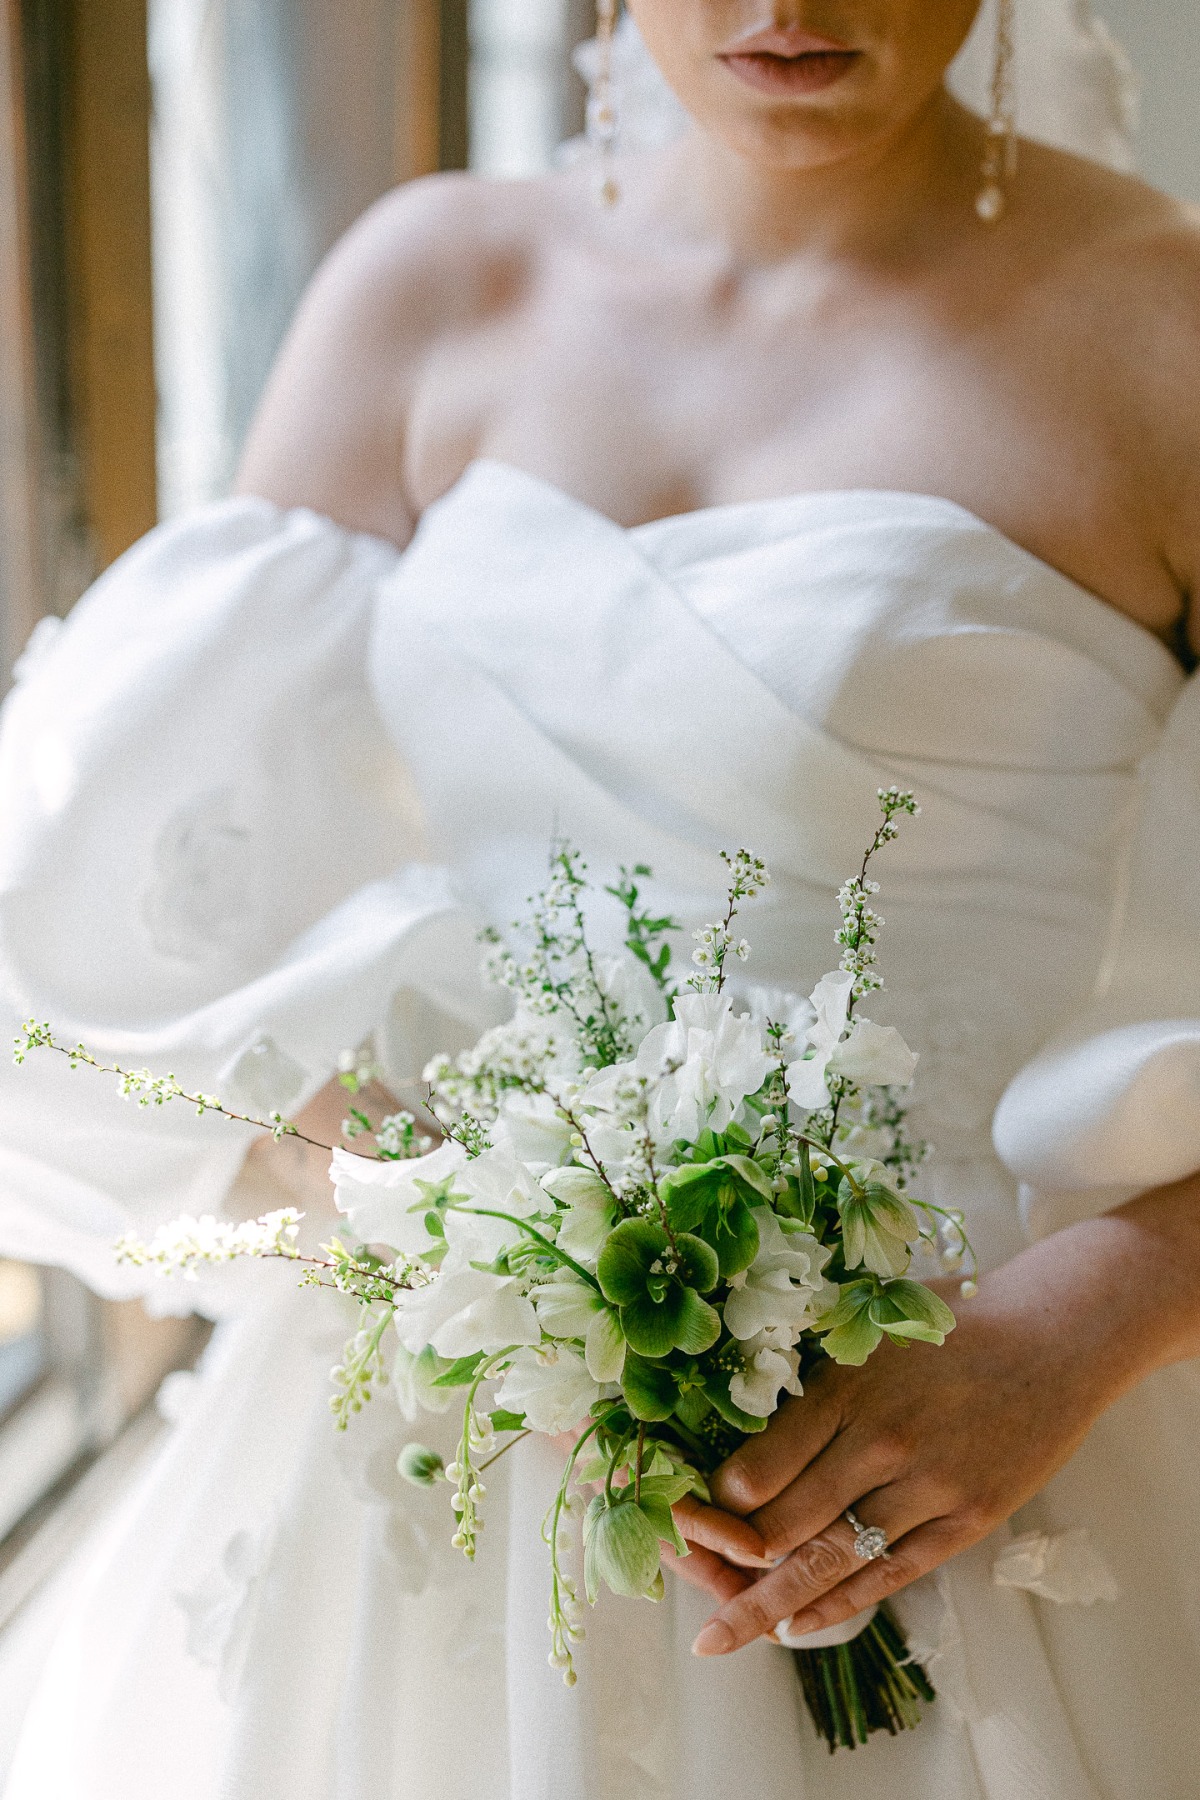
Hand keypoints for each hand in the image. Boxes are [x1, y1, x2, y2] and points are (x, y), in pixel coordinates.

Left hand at [671, 1211, 1178, 1656]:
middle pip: (783, 1528)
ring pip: (830, 1564)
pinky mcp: (967, 1520)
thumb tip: (729, 1408)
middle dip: (725, 1563)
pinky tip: (798, 1626)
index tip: (677, 1516)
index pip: (755, 1472)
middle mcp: (881, 1442)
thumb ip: (807, 1368)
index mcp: (846, 1385)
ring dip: (768, 1605)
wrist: (1057, 1334)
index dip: (709, 1507)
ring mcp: (928, 1488)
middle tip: (683, 1579)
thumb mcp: (867, 1324)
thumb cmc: (952, 1318)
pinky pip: (889, 1576)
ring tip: (721, 1635)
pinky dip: (838, 1605)